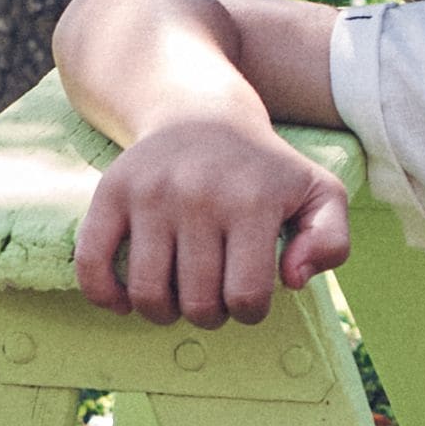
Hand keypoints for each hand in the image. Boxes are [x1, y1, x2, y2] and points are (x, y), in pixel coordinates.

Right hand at [73, 117, 351, 328]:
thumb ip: (332, 239)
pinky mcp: (111, 193)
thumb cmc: (264, 168)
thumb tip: (293, 279)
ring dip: (164, 311)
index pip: (247, 298)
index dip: (249, 311)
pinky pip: (92, 265)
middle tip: (213, 292)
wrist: (200, 112)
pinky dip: (106, 296)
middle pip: (198, 304)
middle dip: (209, 313)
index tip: (248, 292)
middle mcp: (199, 194)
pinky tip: (125, 298)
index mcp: (253, 200)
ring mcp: (150, 193)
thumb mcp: (319, 192)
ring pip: (149, 294)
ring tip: (178, 293)